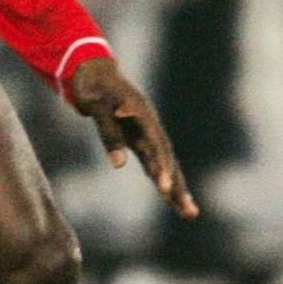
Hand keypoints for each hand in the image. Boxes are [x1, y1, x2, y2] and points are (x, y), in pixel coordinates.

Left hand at [69, 56, 198, 219]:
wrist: (92, 70)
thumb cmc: (92, 86)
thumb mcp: (95, 106)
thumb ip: (108, 133)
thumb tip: (120, 164)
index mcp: (141, 114)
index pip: (155, 145)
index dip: (160, 166)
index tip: (162, 187)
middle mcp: (149, 125)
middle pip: (167, 158)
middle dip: (177, 184)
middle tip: (188, 210)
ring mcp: (147, 132)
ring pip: (164, 163)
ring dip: (176, 187)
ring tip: (190, 213)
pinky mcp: (140, 138)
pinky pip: (154, 162)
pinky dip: (162, 178)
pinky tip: (172, 199)